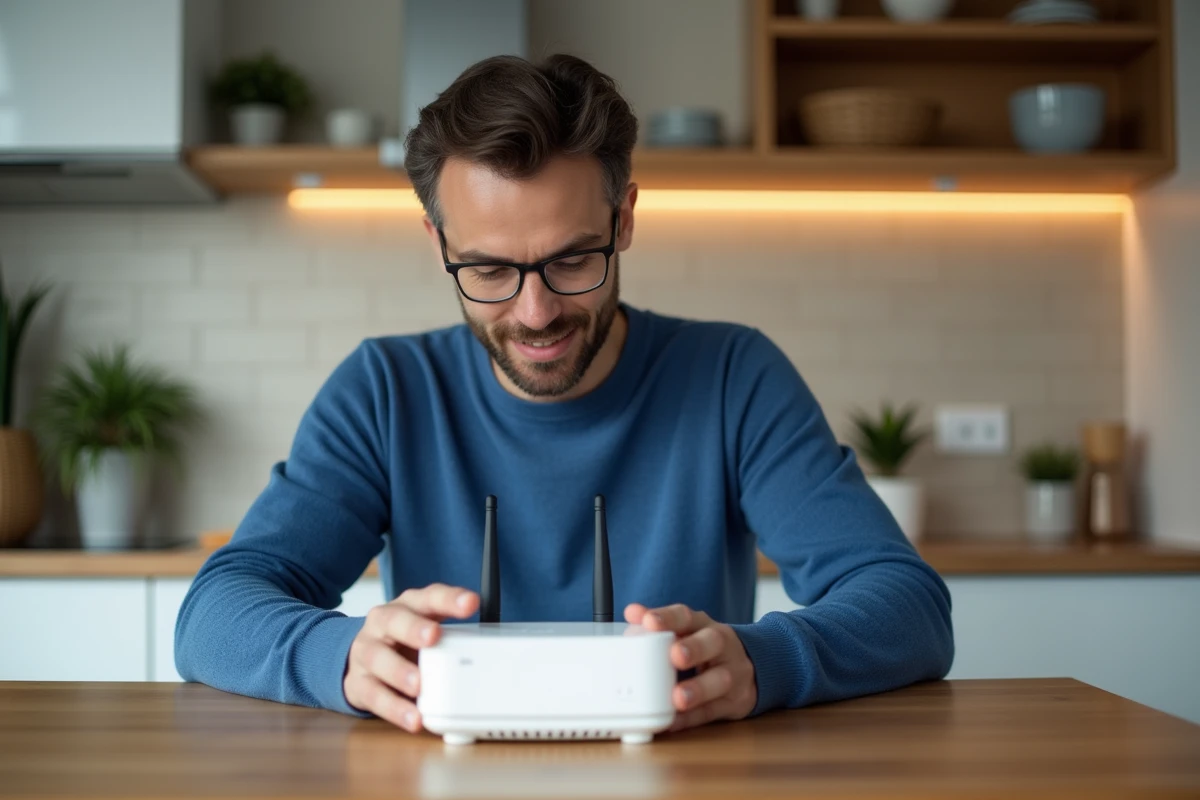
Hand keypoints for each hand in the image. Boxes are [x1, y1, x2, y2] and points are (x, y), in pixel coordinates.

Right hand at [343, 583, 478, 732]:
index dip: (450, 599)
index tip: (471, 603)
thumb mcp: (427, 630)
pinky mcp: (357, 683)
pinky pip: (373, 695)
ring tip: (419, 684)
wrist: (358, 659)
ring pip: (378, 658)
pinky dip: (394, 708)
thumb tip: (493, 651)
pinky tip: (413, 718)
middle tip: (433, 636)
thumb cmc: (404, 642)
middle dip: (414, 627)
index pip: (430, 597)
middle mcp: (383, 624)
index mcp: (408, 606)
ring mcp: (367, 652)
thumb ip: (454, 636)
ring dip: (400, 671)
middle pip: (395, 620)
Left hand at [625, 602, 756, 731]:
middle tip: (675, 655)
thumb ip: (660, 626)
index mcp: (703, 625)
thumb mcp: (687, 632)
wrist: (749, 672)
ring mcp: (732, 673)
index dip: (668, 618)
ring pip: (720, 679)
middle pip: (712, 642)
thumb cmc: (706, 649)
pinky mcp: (734, 701)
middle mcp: (721, 646)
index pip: (686, 616)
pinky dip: (691, 718)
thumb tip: (631, 614)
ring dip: (697, 689)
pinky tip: (673, 722)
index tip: (649, 622)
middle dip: (694, 648)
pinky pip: (712, 711)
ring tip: (678, 698)